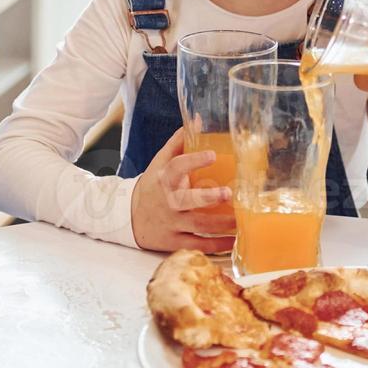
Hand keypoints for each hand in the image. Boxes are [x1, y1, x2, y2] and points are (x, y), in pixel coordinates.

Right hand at [130, 128, 236, 252]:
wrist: (128, 217)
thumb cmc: (151, 186)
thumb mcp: (159, 163)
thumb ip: (178, 142)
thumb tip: (198, 120)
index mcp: (165, 179)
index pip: (177, 167)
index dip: (193, 160)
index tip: (211, 154)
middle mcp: (168, 202)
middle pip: (187, 201)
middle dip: (208, 198)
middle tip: (228, 193)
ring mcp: (171, 223)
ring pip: (198, 226)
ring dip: (220, 225)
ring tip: (240, 220)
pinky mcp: (174, 242)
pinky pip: (198, 246)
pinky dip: (216, 246)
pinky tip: (233, 241)